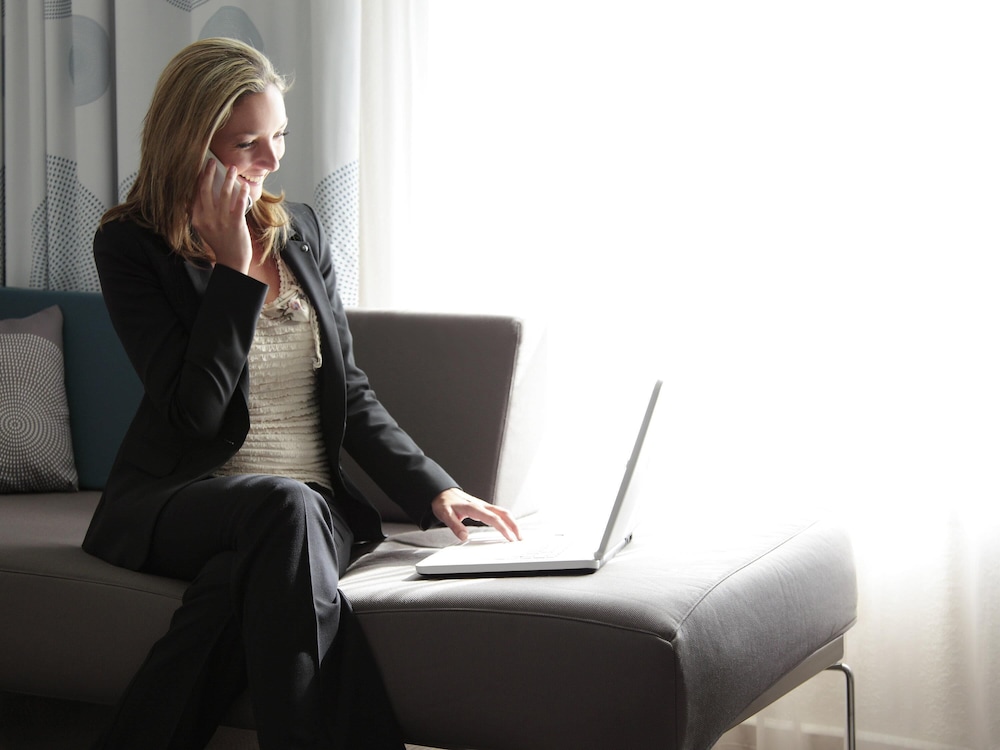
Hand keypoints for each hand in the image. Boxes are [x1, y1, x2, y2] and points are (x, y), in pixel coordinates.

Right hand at [190, 157, 252, 272]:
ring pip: (223, 193)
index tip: (200, 167)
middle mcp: (207, 218)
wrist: (232, 261)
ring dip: (228, 178)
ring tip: (232, 168)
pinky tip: (244, 185)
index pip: (194, 194)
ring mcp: (221, 221)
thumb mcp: (203, 228)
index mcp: (197, 219)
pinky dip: (241, 192)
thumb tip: (200, 193)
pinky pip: (238, 203)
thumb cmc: (220, 243)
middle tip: (212, 162)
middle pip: (205, 190)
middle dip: (208, 173)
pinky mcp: (236, 223)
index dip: (197, 179)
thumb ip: (200, 213)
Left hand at [431, 488, 520, 542]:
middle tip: (520, 538)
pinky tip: (509, 527)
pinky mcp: (484, 508)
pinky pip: (499, 513)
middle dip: (514, 525)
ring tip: (518, 535)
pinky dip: (507, 520)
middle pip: (504, 513)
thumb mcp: (445, 515)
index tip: (510, 538)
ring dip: (513, 523)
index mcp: (474, 508)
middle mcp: (482, 505)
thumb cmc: (444, 503)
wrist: (442, 492)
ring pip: (503, 512)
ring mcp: (484, 506)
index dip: (503, 528)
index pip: (493, 518)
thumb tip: (464, 537)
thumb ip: (455, 526)